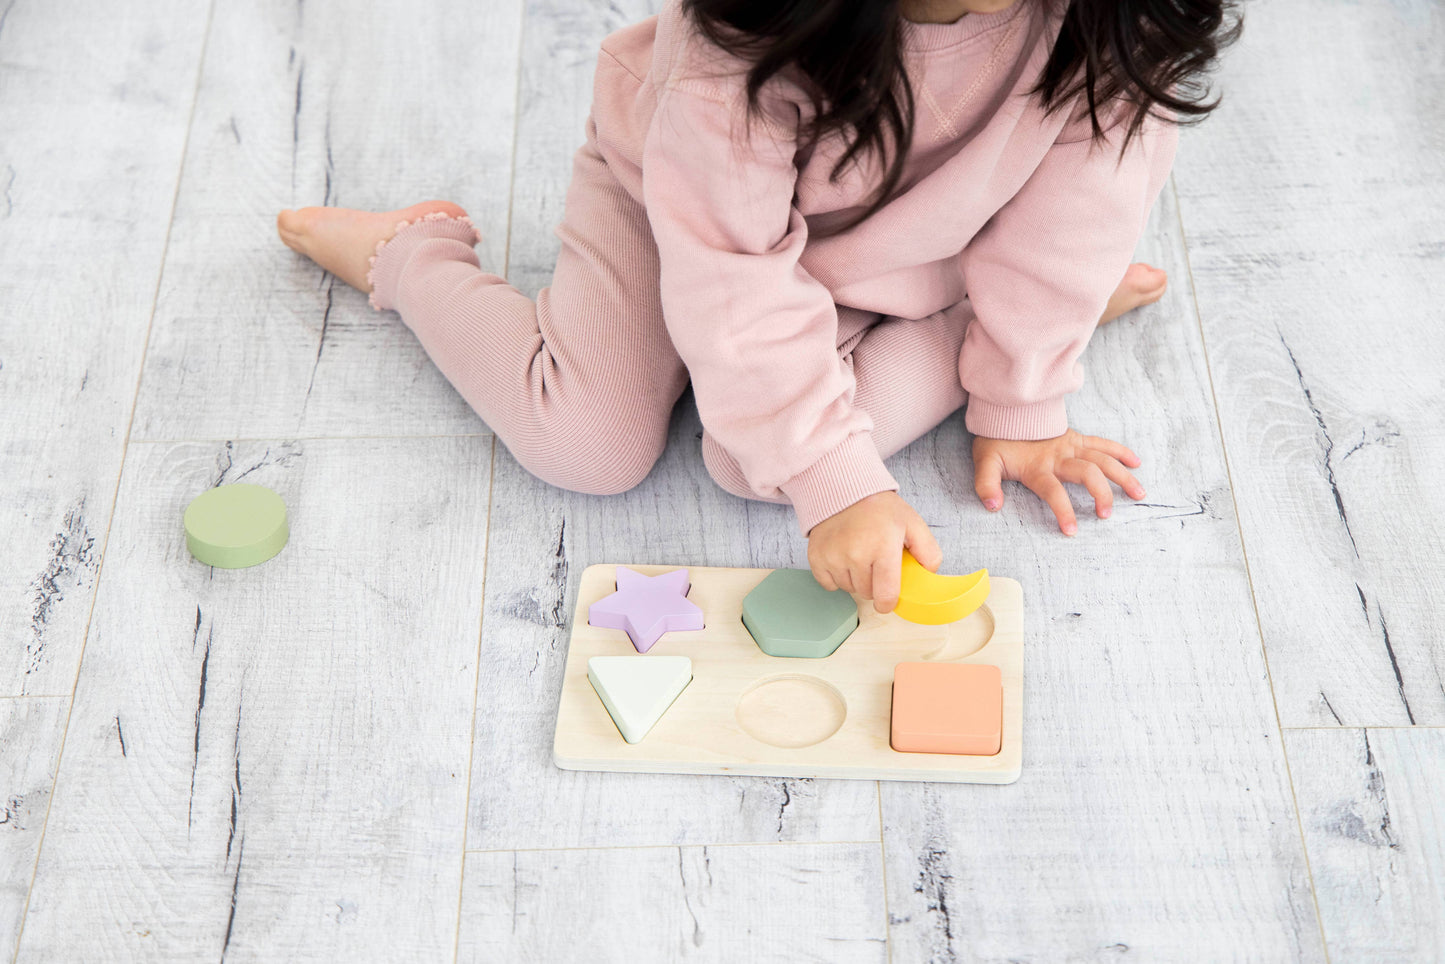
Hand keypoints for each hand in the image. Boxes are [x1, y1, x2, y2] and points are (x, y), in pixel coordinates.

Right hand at [806, 491, 941, 613]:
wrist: (844, 490)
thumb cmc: (880, 509)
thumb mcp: (913, 523)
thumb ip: (929, 552)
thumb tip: (929, 577)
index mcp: (883, 547)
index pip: (886, 594)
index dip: (888, 603)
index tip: (888, 600)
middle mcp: (856, 554)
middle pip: (867, 593)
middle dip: (874, 584)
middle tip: (875, 562)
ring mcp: (833, 556)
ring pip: (848, 589)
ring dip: (855, 579)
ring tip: (859, 556)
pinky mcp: (816, 557)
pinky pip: (829, 584)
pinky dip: (836, 576)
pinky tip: (843, 558)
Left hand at [972, 429, 1144, 534]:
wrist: (1004, 412)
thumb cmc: (996, 441)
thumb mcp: (985, 463)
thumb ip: (987, 485)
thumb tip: (993, 506)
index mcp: (1037, 467)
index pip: (1053, 491)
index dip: (1063, 510)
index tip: (1072, 531)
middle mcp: (1058, 456)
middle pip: (1087, 473)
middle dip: (1101, 494)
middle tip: (1106, 515)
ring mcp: (1070, 445)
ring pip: (1102, 459)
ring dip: (1122, 476)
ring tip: (1138, 494)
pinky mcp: (1076, 438)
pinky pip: (1102, 444)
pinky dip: (1120, 452)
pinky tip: (1136, 463)